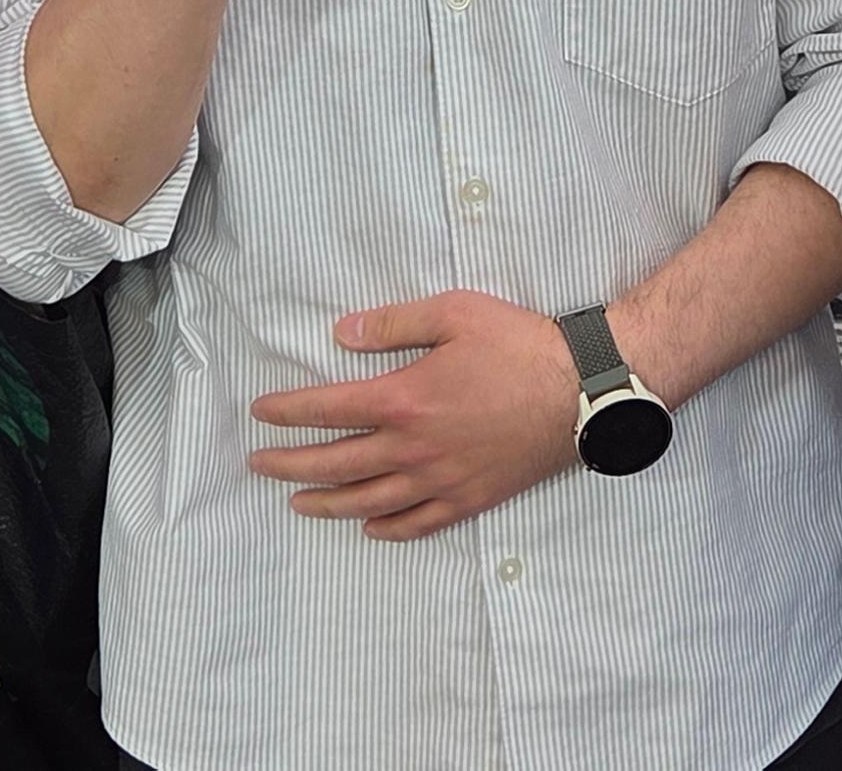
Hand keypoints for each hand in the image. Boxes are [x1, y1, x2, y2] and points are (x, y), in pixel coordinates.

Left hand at [247, 291, 576, 541]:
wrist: (582, 389)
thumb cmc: (519, 345)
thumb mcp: (453, 313)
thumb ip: (391, 324)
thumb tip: (340, 334)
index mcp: (402, 400)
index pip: (327, 410)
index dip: (287, 413)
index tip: (261, 414)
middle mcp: (413, 449)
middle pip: (335, 464)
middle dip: (290, 465)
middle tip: (259, 465)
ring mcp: (441, 479)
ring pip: (369, 501)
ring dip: (327, 503)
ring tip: (298, 503)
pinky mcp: (471, 497)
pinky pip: (420, 523)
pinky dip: (389, 529)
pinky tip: (370, 528)